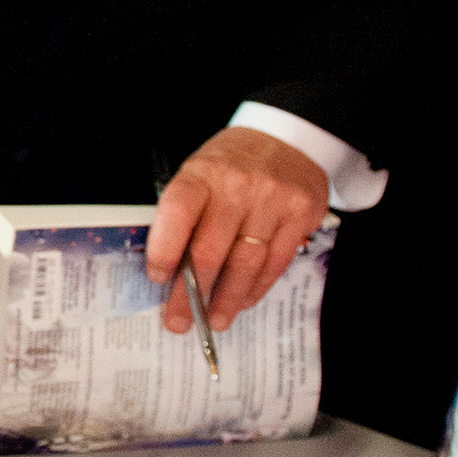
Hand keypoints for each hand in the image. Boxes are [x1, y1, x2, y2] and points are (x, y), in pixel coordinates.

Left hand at [145, 126, 327, 332]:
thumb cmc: (232, 162)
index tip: (156, 277)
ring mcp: (272, 202)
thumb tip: (168, 267)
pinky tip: (243, 300)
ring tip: (215, 319)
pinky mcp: (300, 215)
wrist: (287, 135)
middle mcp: (237, 187)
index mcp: (202, 174)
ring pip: (245, 263)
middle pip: (210, 250)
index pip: (176, 215)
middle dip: (191, 294)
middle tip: (179, 320)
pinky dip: (257, 287)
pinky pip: (276, 263)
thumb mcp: (200, 171)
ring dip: (227, 299)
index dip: (163, 251)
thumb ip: (186, 213)